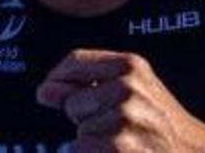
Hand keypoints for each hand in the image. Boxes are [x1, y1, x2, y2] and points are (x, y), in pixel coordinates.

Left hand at [36, 49, 204, 152]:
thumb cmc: (160, 123)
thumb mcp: (133, 90)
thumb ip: (86, 86)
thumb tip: (44, 91)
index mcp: (131, 65)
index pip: (75, 62)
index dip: (59, 80)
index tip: (52, 93)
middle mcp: (128, 86)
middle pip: (73, 101)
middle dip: (84, 118)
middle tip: (118, 127)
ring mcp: (125, 117)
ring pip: (78, 132)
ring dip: (93, 143)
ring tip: (124, 143)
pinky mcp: (119, 147)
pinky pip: (80, 150)